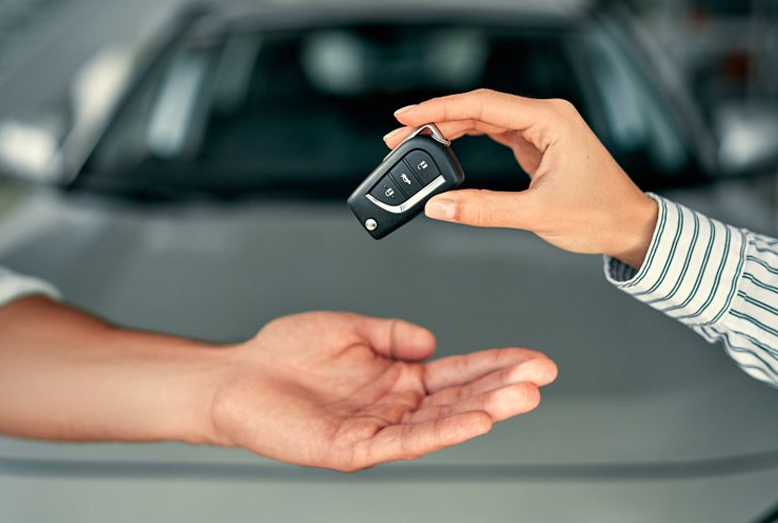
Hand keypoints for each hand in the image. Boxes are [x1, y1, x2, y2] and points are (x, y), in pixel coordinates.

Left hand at [208, 311, 555, 470]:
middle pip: (460, 398)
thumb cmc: (284, 354)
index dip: (496, 364)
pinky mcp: (355, 449)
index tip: (534, 359)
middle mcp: (394, 405)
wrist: (235, 377)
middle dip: (503, 387)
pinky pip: (405, 441)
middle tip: (542, 377)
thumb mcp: (350, 327)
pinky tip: (474, 421)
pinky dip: (443, 432)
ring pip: (441, 422)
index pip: (458, 372)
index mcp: (396, 377)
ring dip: (484, 410)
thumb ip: (393, 333)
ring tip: (522, 397)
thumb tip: (433, 340)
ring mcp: (377, 429)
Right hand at [383, 89, 658, 267]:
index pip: (483, 105)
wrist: (631, 227)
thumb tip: (440, 205)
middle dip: (436, 120)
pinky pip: (493, 133)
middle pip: (478, 108)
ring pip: (483, 120)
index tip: (406, 115)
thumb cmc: (601, 215)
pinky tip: (443, 147)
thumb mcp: (537, 214)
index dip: (440, 108)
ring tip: (413, 141)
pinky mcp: (536, 144)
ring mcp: (541, 129)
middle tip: (398, 135)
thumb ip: (484, 209)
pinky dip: (465, 140)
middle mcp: (545, 116)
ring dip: (448, 129)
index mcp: (551, 119)